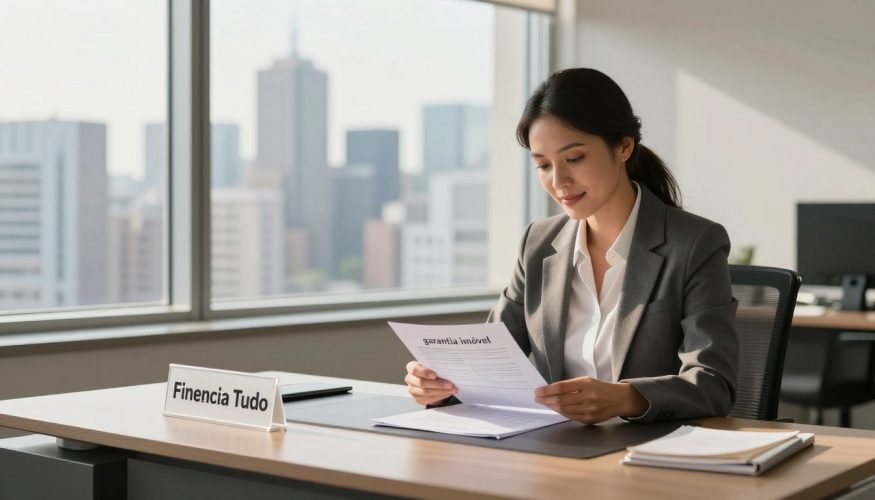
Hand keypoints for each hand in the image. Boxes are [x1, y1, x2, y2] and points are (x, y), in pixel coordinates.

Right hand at [404, 361, 456, 405]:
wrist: (431, 381)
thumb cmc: (433, 370)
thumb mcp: (433, 365)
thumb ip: (437, 366)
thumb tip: (448, 369)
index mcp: (411, 367)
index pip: (415, 369)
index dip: (424, 372)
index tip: (435, 375)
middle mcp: (410, 379)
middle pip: (422, 383)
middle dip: (437, 384)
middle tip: (450, 384)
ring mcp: (412, 390)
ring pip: (426, 392)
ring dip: (441, 391)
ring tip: (452, 389)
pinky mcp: (418, 399)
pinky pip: (429, 399)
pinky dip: (440, 396)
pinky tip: (448, 393)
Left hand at [533, 377, 647, 423]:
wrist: (619, 399)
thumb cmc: (600, 388)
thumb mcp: (586, 381)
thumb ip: (570, 386)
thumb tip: (550, 391)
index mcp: (586, 384)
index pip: (561, 388)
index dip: (547, 390)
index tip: (537, 391)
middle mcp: (588, 397)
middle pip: (560, 400)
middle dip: (546, 399)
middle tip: (537, 398)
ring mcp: (589, 410)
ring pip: (564, 410)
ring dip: (551, 407)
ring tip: (545, 403)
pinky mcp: (590, 419)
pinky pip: (571, 416)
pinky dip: (561, 412)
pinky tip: (556, 409)